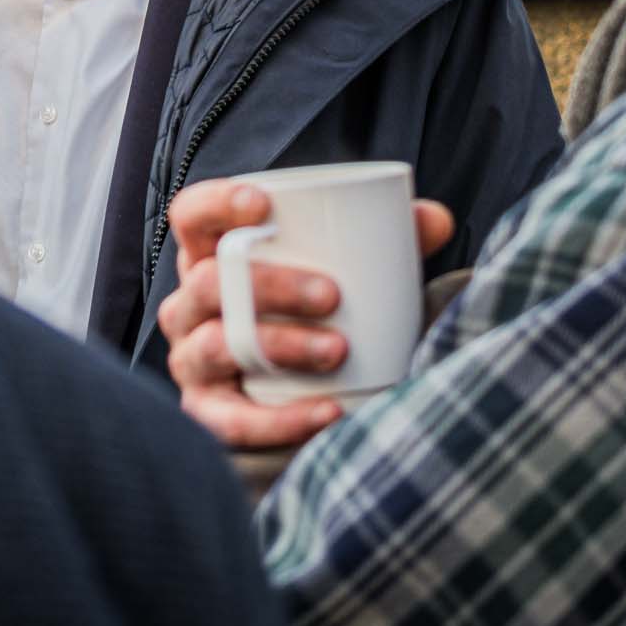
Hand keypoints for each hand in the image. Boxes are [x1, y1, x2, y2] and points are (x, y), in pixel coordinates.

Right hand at [158, 179, 455, 450]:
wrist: (318, 391)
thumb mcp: (357, 274)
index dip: (216, 204)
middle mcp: (190, 305)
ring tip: (337, 351)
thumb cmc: (325, 314)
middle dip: (270, 286)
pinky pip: (231, 421)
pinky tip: (327, 412)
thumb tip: (435, 219)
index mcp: (214, 256)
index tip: (265, 206)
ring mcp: (192, 359)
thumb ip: (394, 241)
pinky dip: (280, 419)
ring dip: (280, 345)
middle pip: (209, 283)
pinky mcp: (206, 414)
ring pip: (217, 345)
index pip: (192, 217)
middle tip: (332, 293)